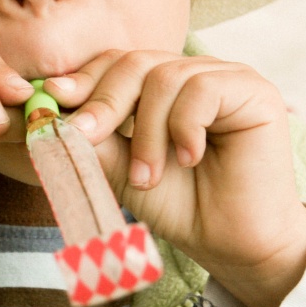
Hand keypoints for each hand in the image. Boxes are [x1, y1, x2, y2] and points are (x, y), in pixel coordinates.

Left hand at [42, 50, 305, 306]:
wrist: (232, 244)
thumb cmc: (182, 206)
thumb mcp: (123, 170)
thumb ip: (95, 139)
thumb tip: (52, 112)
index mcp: (162, 86)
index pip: (116, 63)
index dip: (84, 79)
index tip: (52, 97)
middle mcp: (193, 74)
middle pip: (135, 62)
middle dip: (104, 101)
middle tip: (86, 138)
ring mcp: (225, 78)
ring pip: (164, 78)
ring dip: (147, 132)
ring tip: (147, 177)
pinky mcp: (253, 91)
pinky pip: (202, 89)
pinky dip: (184, 127)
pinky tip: (190, 159)